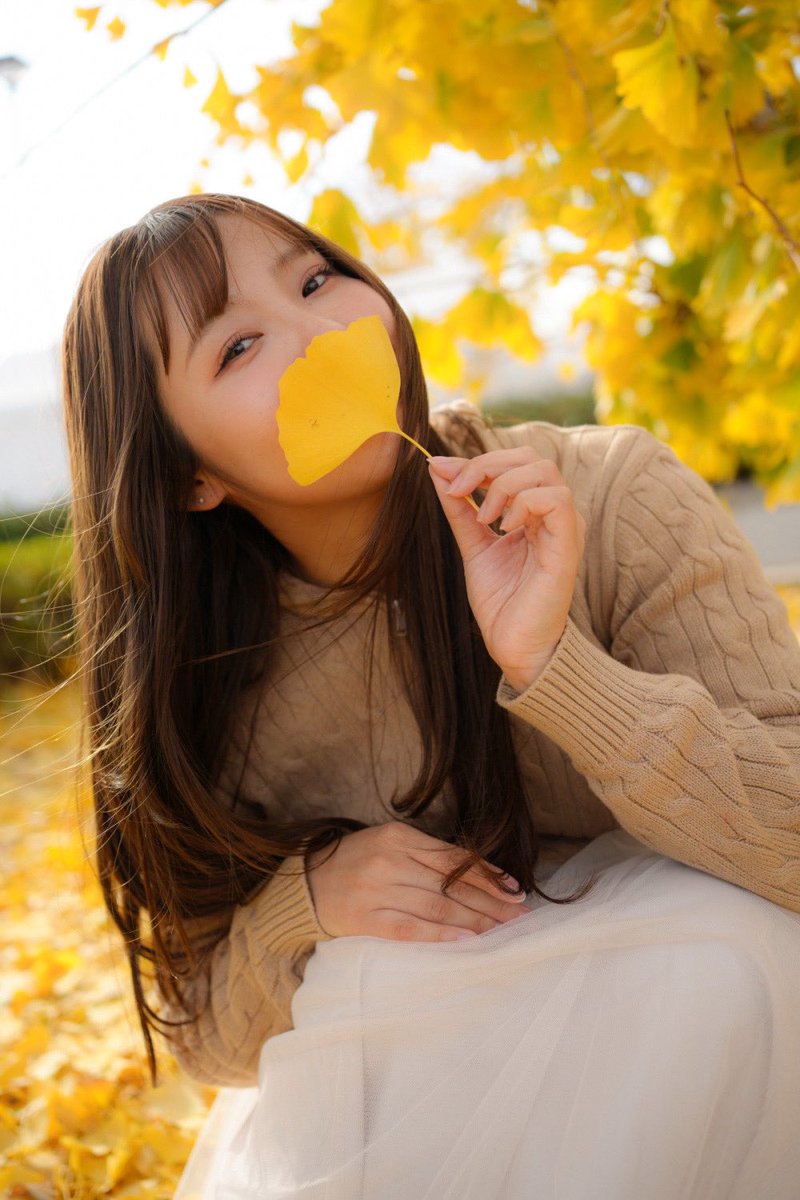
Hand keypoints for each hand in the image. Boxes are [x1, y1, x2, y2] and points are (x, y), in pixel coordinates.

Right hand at [305, 821, 526, 941]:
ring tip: (504, 931)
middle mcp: (389, 861)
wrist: (305, 884)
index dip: (488, 874)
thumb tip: (479, 873)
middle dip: (491, 902)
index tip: (516, 889)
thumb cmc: (356, 862)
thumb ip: (427, 855)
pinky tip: (467, 941)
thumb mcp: (389, 843)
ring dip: (476, 921)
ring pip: (437, 907)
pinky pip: (410, 930)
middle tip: (521, 915)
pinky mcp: (366, 920)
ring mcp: (377, 891)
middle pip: (451, 885)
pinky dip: (440, 936)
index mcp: (398, 837)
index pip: (453, 859)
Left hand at [428, 447, 584, 691]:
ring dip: (502, 484)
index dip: (474, 460)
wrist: (515, 645)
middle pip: (531, 457)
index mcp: (534, 511)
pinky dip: (524, 503)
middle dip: (486, 464)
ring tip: (484, 517)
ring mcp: (564, 527)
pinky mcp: (568, 545)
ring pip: (544, 470)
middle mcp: (553, 514)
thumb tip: (437, 468)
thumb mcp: (472, 545)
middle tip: (458, 489)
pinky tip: (503, 527)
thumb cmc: (502, 601)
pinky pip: (556, 500)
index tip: (440, 471)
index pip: (513, 462)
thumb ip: (459, 508)